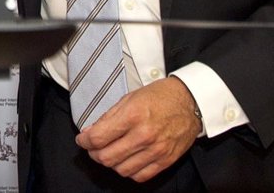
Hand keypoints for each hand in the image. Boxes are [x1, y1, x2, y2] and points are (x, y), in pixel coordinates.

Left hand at [74, 77, 201, 182]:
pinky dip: (128, 171)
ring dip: (111, 163)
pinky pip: (140, 176)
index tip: (82, 139)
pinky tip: (126, 160)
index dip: (85, 141)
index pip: (99, 138)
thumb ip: (108, 117)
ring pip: (121, 169)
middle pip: (107, 157)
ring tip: (109, 153)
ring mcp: (156, 150)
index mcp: (133, 115)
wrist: (190, 102)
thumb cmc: (160, 97)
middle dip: (94, 153)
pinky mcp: (165, 160)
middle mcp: (144, 135)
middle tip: (93, 147)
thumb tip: (90, 132)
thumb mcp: (129, 98)